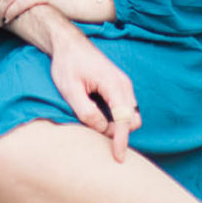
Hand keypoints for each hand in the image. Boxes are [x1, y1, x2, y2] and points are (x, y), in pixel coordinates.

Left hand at [46, 28, 141, 164]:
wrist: (70, 44)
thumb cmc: (68, 65)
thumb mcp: (70, 90)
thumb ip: (87, 111)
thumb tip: (102, 129)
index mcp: (114, 84)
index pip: (124, 119)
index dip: (121, 140)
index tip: (118, 157)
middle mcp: (124, 85)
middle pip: (132, 119)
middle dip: (118, 132)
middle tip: (92, 130)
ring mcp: (124, 85)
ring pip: (130, 115)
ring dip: (116, 125)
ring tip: (92, 122)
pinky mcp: (119, 87)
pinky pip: (124, 109)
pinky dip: (115, 118)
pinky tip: (97, 116)